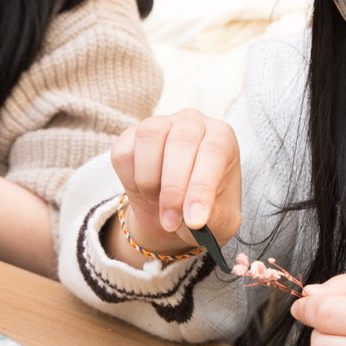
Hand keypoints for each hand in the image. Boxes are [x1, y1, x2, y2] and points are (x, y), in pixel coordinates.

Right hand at [107, 109, 242, 256]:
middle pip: (181, 140)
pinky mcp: (130, 137)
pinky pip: (123, 153)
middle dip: (174, 187)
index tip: (195, 220)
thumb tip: (194, 219)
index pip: (214, 152)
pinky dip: (129, 179)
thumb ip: (214, 219)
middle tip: (171, 222)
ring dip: (149, 179)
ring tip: (158, 204)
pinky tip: (144, 192)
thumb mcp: (220, 222)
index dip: (202, 188)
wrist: (176, 216)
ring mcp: (159, 125)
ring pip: (148, 137)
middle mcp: (192, 123)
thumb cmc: (205, 212)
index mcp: (222, 138)